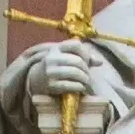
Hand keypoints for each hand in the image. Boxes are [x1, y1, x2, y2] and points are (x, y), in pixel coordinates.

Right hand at [6, 35, 130, 117]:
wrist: (34, 81)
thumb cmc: (54, 68)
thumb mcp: (64, 58)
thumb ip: (82, 57)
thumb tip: (100, 62)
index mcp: (56, 49)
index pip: (76, 45)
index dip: (86, 54)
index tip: (87, 62)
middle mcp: (52, 58)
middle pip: (78, 61)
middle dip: (87, 70)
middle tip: (88, 77)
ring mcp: (50, 72)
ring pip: (76, 73)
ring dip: (85, 80)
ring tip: (86, 83)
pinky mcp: (50, 85)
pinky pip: (71, 85)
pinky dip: (80, 87)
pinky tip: (80, 88)